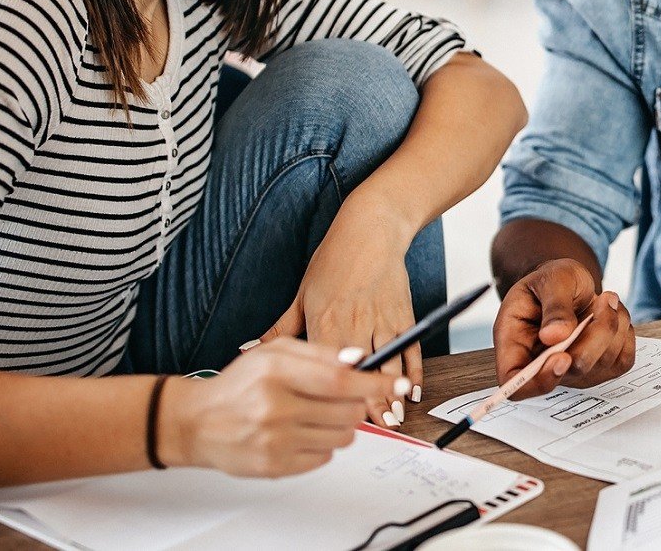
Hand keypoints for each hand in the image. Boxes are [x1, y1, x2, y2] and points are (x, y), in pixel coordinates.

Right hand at [160, 337, 407, 476]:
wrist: (198, 422)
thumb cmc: (240, 384)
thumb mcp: (274, 352)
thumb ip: (319, 353)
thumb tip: (360, 359)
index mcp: (276, 372)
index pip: (339, 379)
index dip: (374, 382)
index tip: (395, 383)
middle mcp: (275, 407)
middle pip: (348, 411)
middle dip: (355, 404)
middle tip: (341, 398)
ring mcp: (274, 441)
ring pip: (343, 437)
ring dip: (340, 426)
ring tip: (314, 416)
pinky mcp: (275, 467)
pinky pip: (324, 458)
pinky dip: (321, 445)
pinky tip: (299, 433)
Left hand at [261, 212, 421, 423]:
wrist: (371, 230)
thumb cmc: (334, 261)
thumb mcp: (301, 294)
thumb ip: (278, 329)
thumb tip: (248, 349)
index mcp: (325, 322)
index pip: (328, 369)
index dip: (333, 397)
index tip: (333, 420)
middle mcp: (355, 324)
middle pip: (361, 374)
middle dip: (367, 404)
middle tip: (371, 430)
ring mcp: (382, 320)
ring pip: (389, 365)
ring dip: (391, 394)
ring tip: (392, 419)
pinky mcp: (403, 315)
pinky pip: (412, 349)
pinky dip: (413, 372)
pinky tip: (411, 391)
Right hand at [493, 259, 634, 398]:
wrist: (570, 283)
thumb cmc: (552, 281)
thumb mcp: (549, 280)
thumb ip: (553, 307)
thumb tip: (554, 336)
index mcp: (514, 345)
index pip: (517, 384)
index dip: (540, 380)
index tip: (563, 357)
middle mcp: (542, 366)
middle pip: (571, 372)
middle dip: (594, 336)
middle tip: (603, 300)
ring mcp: (573, 371)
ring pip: (602, 365)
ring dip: (612, 326)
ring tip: (605, 300)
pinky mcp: (600, 369)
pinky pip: (622, 360)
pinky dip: (625, 333)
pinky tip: (612, 315)